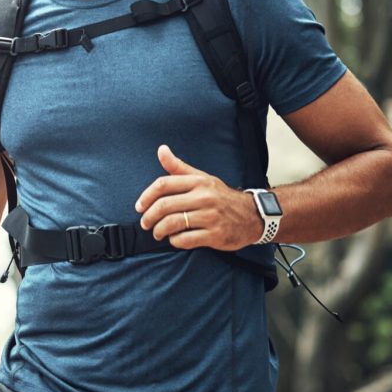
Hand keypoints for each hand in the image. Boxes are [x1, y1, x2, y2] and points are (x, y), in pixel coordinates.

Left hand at [134, 144, 260, 250]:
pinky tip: (175, 239)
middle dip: (149, 217)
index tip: (139, 206)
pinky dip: (175, 241)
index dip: (146, 196)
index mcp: (199, 182)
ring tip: (157, 233)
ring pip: (173, 223)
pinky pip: (185, 239)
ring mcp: (211, 216)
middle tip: (145, 223)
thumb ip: (179, 167)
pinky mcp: (215, 235)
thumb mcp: (202, 179)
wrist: (252, 216)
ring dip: (159, 230)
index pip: (164, 184)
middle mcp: (204, 197)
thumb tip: (161, 150)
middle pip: (165, 205)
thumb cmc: (221, 197)